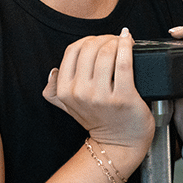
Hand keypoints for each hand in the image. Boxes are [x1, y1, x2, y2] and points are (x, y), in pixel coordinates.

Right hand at [43, 28, 154, 149]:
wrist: (120, 144)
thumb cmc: (100, 121)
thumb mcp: (69, 108)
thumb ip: (55, 91)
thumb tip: (52, 71)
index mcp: (65, 91)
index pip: (73, 50)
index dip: (89, 39)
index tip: (101, 41)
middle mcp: (81, 93)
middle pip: (90, 48)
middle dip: (105, 38)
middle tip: (115, 40)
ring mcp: (101, 96)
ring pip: (107, 53)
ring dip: (117, 42)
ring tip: (124, 43)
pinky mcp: (123, 97)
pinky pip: (124, 63)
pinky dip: (128, 48)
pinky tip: (130, 43)